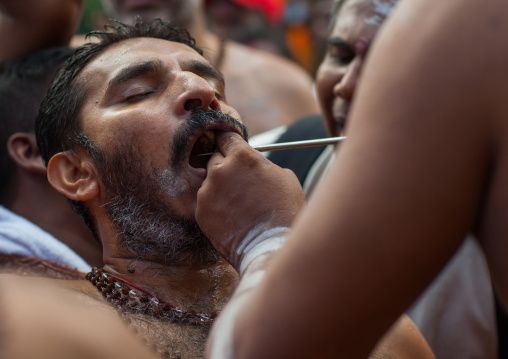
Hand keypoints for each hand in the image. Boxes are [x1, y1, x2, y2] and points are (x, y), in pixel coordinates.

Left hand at [196, 131, 305, 268]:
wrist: (272, 246)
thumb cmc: (284, 211)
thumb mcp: (284, 176)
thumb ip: (261, 163)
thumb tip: (252, 162)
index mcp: (242, 156)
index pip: (226, 137)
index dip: (229, 141)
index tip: (229, 145)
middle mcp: (220, 170)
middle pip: (215, 158)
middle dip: (226, 166)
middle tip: (239, 182)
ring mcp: (207, 191)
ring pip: (210, 181)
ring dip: (220, 187)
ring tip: (239, 205)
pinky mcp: (200, 212)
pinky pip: (206, 202)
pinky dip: (215, 206)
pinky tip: (231, 216)